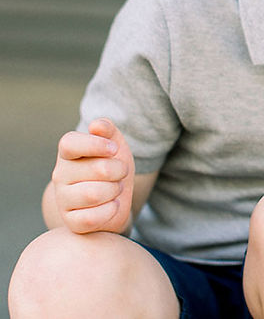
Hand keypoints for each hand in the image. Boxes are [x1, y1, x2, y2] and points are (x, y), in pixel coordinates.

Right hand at [51, 118, 134, 233]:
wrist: (116, 199)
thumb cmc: (114, 167)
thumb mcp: (115, 145)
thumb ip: (107, 130)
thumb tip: (96, 126)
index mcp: (68, 153)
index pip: (69, 143)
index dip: (96, 145)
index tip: (114, 149)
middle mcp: (60, 175)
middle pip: (98, 169)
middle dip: (119, 171)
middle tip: (120, 173)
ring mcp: (63, 200)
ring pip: (94, 194)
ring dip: (115, 190)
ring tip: (115, 189)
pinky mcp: (71, 222)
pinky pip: (93, 218)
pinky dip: (110, 211)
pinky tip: (111, 206)